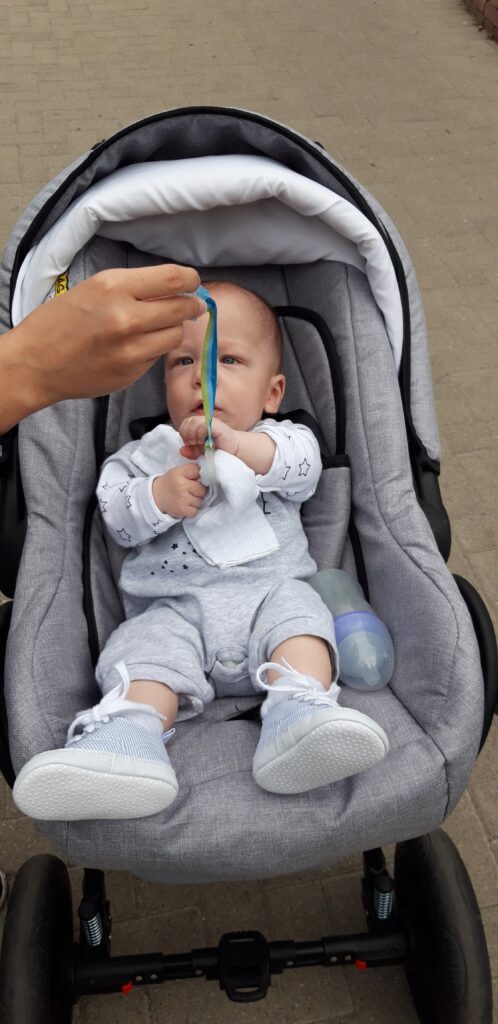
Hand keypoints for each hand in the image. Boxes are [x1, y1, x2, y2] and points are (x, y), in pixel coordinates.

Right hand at [1, 265, 206, 431]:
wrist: (36, 363)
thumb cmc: (61, 321)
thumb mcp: (95, 288)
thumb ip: (135, 287)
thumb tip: (176, 289)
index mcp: (114, 287)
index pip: (173, 279)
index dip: (190, 280)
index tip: (193, 283)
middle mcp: (126, 318)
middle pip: (182, 308)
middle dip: (192, 305)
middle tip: (193, 305)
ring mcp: (131, 350)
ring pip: (175, 335)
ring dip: (173, 329)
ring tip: (158, 326)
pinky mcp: (131, 373)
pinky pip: (157, 356)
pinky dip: (153, 349)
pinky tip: (135, 346)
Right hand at [152, 465, 207, 518]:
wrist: (155, 496)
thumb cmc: (171, 483)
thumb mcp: (178, 472)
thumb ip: (192, 471)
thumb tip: (210, 474)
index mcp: (179, 473)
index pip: (199, 471)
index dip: (200, 476)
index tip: (196, 479)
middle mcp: (181, 485)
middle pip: (202, 489)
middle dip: (199, 490)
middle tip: (190, 490)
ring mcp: (181, 498)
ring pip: (200, 500)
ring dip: (196, 500)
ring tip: (186, 498)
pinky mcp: (182, 510)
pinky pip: (195, 511)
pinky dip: (192, 510)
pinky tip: (185, 505)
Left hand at [179, 416, 238, 459]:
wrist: (232, 450)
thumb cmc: (217, 449)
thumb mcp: (200, 452)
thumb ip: (191, 451)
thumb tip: (182, 450)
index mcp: (199, 424)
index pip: (185, 423)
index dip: (184, 433)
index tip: (189, 443)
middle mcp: (204, 420)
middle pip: (188, 421)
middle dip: (187, 434)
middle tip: (193, 443)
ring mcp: (211, 422)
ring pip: (194, 422)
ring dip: (194, 434)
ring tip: (199, 442)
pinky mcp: (217, 425)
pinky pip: (203, 426)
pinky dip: (201, 434)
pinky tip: (205, 441)